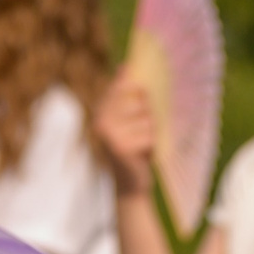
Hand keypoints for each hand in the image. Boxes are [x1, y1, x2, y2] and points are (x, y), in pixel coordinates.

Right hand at [94, 72, 156, 196]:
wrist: (131, 187)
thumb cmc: (133, 152)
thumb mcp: (128, 123)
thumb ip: (125, 98)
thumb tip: (125, 66)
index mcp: (101, 114)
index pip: (117, 88)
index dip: (126, 78)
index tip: (129, 67)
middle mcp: (101, 122)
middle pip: (138, 100)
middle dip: (148, 114)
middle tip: (142, 132)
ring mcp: (110, 135)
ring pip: (147, 118)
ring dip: (151, 133)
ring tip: (142, 146)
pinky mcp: (121, 147)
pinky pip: (149, 135)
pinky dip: (152, 146)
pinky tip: (143, 157)